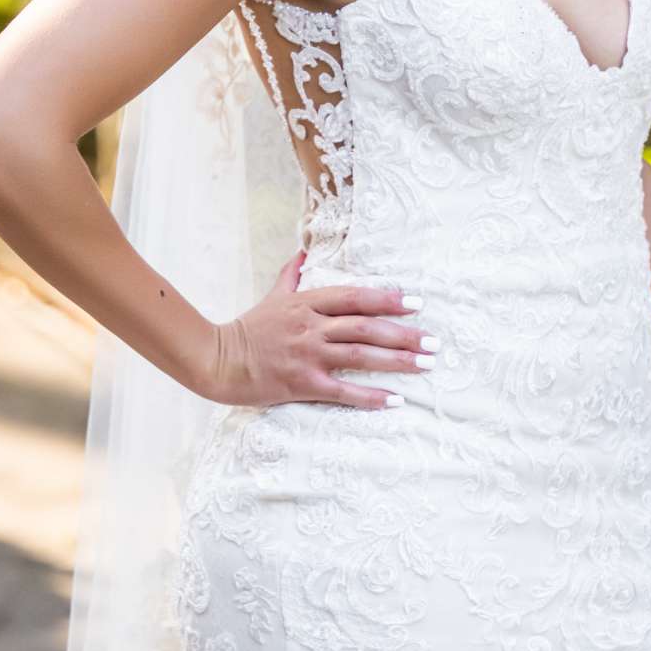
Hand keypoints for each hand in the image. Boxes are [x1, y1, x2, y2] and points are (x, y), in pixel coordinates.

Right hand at [200, 250, 434, 409]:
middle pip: (366, 327)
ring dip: (397, 361)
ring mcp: (307, 355)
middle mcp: (311, 327)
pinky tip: (395, 400)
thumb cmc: (247, 328)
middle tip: (433, 342)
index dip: (388, 299)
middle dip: (404, 334)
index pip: (355, 297)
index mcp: (307, 303)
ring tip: (425, 365)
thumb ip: (290, 274)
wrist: (217, 360)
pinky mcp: (302, 383)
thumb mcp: (272, 297)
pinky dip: (370, 396)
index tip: (416, 303)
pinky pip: (343, 391)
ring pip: (360, 356)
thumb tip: (302, 250)